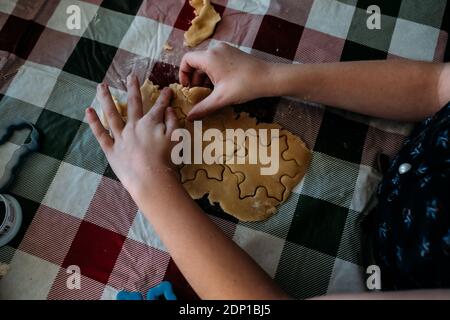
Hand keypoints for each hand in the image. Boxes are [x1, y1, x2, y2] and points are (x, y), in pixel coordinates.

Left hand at [86, 75, 177, 197]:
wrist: (151, 180)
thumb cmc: (167, 161)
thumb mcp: (176, 138)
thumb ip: (172, 122)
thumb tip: (169, 110)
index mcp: (150, 123)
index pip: (159, 106)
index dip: (165, 97)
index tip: (167, 89)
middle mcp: (133, 126)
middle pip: (133, 103)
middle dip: (133, 88)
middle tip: (131, 76)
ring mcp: (120, 137)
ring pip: (112, 113)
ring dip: (106, 98)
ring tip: (101, 85)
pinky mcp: (111, 150)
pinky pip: (100, 134)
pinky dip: (94, 122)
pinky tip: (89, 110)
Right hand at [179, 43, 272, 119]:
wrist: (268, 77)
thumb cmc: (244, 86)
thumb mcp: (221, 99)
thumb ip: (203, 108)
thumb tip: (189, 118)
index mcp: (209, 57)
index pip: (186, 60)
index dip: (183, 74)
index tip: (188, 88)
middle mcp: (215, 49)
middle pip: (196, 61)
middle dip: (194, 78)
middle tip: (198, 93)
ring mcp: (225, 49)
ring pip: (206, 62)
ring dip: (204, 76)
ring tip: (210, 91)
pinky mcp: (232, 52)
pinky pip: (216, 60)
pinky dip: (214, 72)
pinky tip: (221, 85)